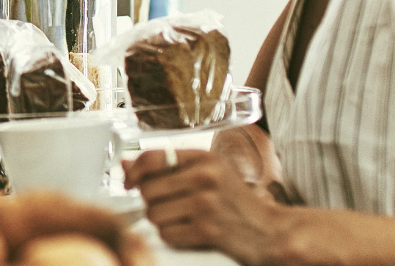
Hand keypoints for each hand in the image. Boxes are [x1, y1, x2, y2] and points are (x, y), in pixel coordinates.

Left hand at [124, 149, 285, 263]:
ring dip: (162, 222)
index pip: (152, 157)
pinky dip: (173, 237)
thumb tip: (125, 164)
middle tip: (170, 207)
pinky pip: (166, 235)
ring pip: (154, 214)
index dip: (134, 171)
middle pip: (148, 190)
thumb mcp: (208, 173)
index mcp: (204, 157)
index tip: (129, 182)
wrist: (269, 231)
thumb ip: (168, 167)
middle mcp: (205, 177)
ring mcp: (206, 204)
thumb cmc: (235, 202)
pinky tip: (189, 233)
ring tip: (183, 220)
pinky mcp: (207, 231)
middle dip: (153, 203)